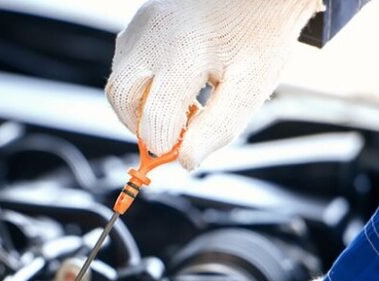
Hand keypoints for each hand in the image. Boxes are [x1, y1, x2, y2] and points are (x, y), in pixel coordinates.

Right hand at [106, 0, 322, 169]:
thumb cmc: (260, 39)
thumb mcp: (249, 89)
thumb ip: (217, 128)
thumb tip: (185, 161)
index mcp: (185, 53)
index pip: (155, 119)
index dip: (167, 145)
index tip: (184, 149)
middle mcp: (155, 34)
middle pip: (121, 98)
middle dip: (140, 126)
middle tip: (171, 134)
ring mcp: (143, 24)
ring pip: (118, 82)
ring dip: (140, 106)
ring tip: (181, 106)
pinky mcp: (139, 21)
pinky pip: (125, 64)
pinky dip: (142, 85)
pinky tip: (175, 85)